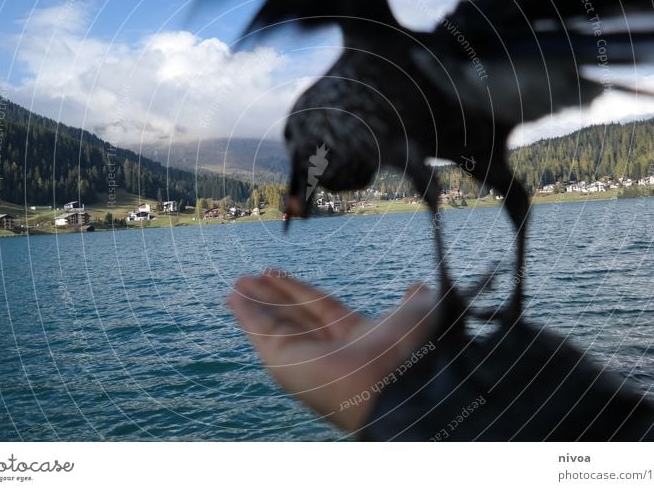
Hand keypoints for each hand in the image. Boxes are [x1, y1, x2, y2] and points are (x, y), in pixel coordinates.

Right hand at [227, 272, 436, 431]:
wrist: (396, 381)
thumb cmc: (409, 349)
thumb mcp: (418, 313)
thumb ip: (415, 299)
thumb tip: (418, 285)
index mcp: (354, 337)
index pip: (319, 307)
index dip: (298, 290)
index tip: (275, 273)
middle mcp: (326, 349)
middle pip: (292, 316)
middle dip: (272, 296)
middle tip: (250, 277)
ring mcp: (303, 358)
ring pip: (274, 324)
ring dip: (255, 303)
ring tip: (237, 284)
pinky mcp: (284, 363)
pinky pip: (262, 334)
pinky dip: (247, 316)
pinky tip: (235, 299)